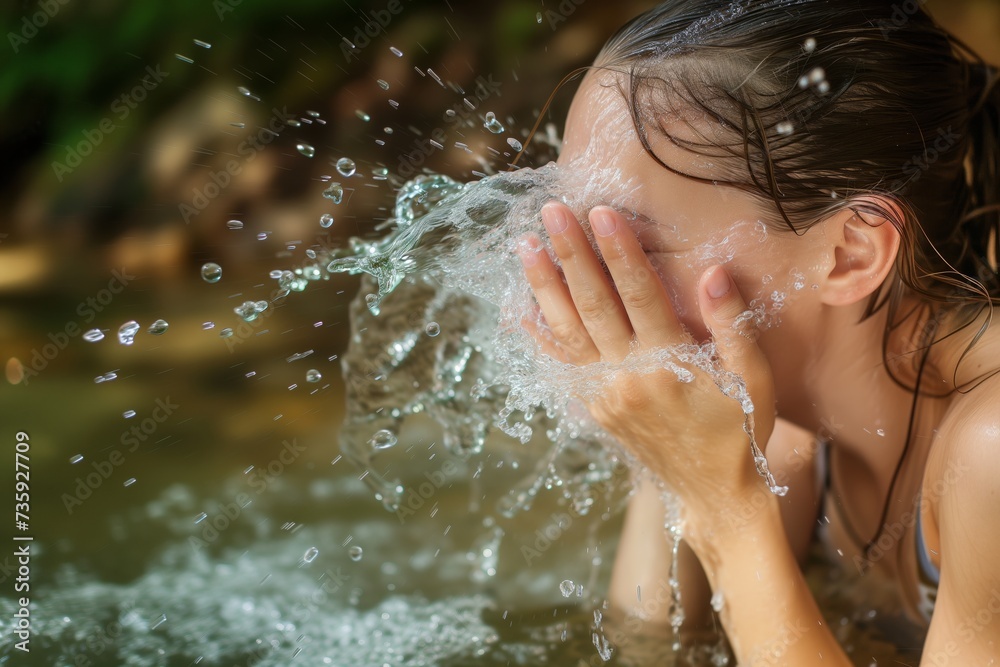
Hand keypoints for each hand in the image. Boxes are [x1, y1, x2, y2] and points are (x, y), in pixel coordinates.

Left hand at [517, 202, 776, 517]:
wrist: (713, 494)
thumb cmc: (742, 430)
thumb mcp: (753, 378)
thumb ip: (732, 324)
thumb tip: (714, 272)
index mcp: (670, 364)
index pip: (640, 295)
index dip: (620, 252)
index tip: (600, 213)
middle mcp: (629, 377)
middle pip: (594, 305)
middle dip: (572, 254)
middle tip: (552, 211)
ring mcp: (605, 394)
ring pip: (568, 331)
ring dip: (545, 286)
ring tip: (525, 245)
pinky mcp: (594, 408)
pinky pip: (561, 364)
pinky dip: (540, 334)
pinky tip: (522, 307)